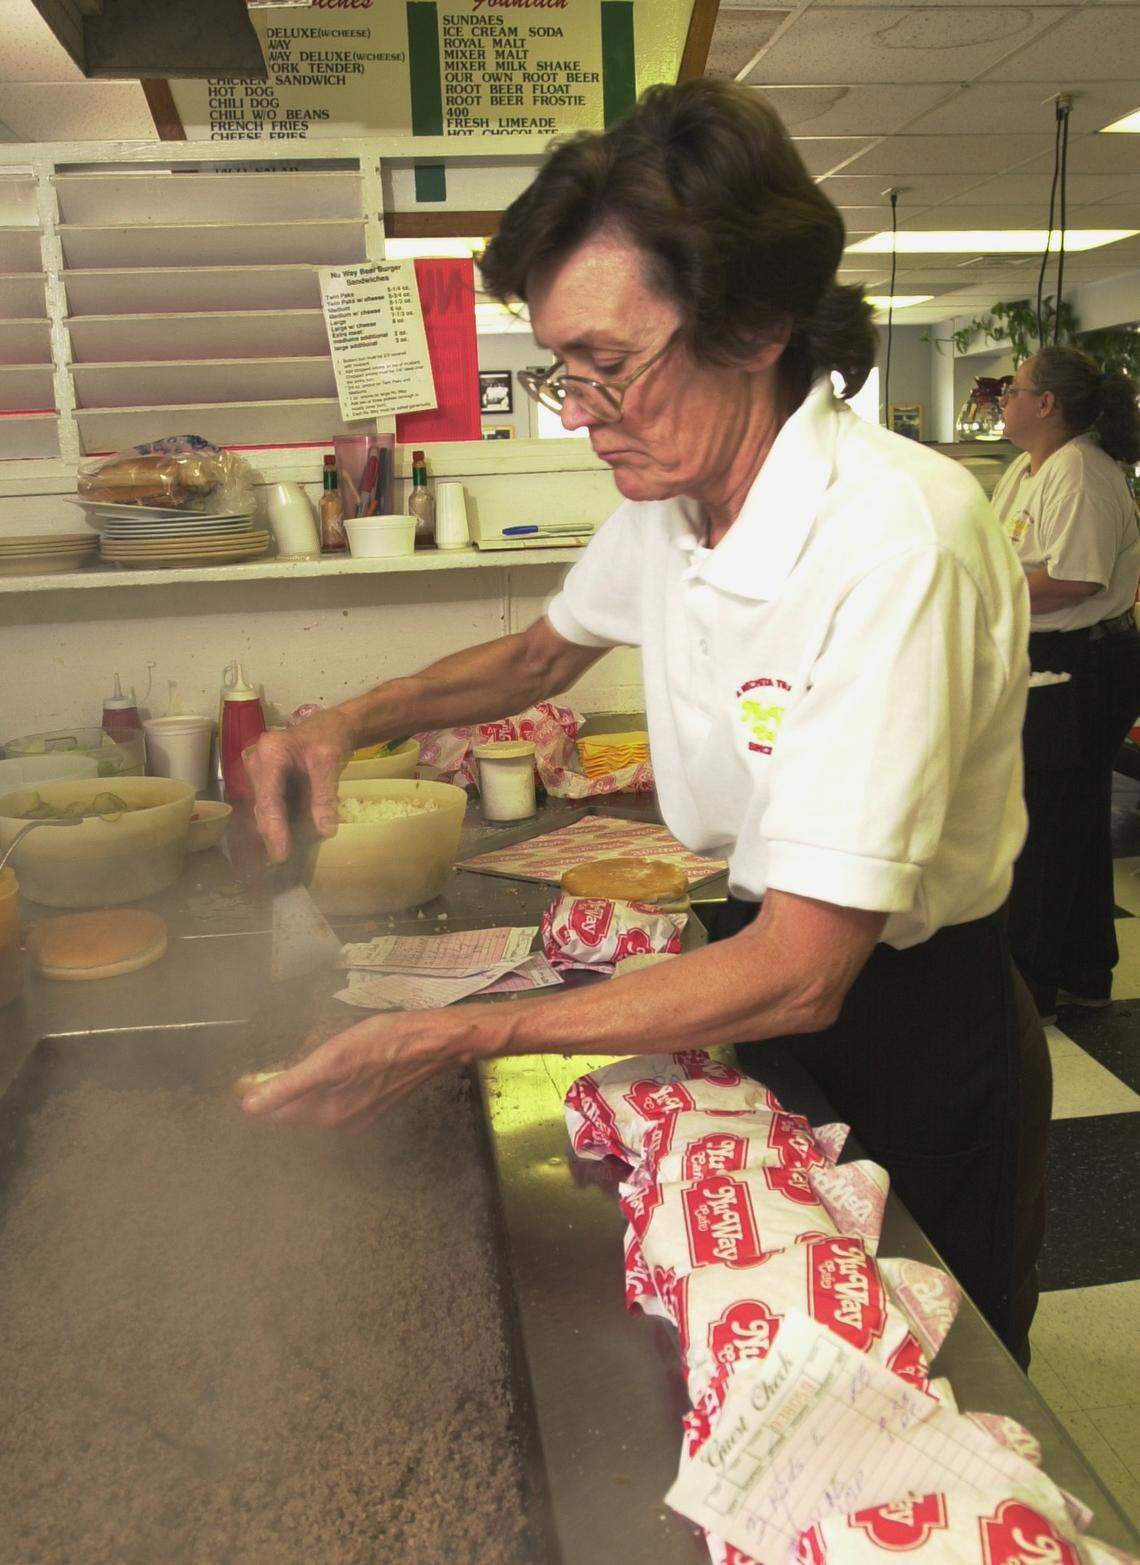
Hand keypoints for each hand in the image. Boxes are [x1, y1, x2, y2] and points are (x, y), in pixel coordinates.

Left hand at [238, 1009, 460, 1130]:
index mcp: (326, 1113)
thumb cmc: (382, 1042)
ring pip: (314, 1105)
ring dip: (302, 1089)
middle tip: (272, 1066)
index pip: (275, 1111)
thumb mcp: (330, 1056)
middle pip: (295, 1109)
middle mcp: (340, 1122)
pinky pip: (334, 1102)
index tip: (245, 1078)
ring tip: (299, 1064)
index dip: (258, 1092)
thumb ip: (288, 1084)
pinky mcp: (372, 1106)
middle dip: (281, 1090)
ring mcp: (358, 1117)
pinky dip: (324, 1089)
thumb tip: (249, 1107)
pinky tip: (331, 1069)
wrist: (431, 1043)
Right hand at [244, 709, 355, 861]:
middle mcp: (257, 763)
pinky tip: (290, 842)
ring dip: (278, 831)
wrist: (332, 725)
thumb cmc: (329, 736)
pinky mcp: (268, 783)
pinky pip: (273, 807)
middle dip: (273, 835)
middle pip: (264, 807)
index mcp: (270, 754)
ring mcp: (260, 773)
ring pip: (267, 810)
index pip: (269, 798)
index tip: (281, 854)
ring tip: (287, 856)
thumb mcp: (330, 763)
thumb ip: (325, 796)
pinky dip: (282, 823)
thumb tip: (324, 831)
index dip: (274, 828)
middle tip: (283, 863)